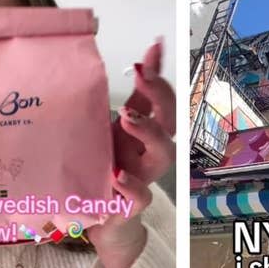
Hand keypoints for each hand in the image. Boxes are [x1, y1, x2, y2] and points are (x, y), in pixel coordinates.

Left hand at [87, 40, 174, 267]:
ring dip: (150, 133)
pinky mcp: (130, 205)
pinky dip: (132, 187)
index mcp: (138, 134)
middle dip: (161, 97)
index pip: (157, 100)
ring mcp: (142, 177)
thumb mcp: (103, 135)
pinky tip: (117, 177)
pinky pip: (141, 197)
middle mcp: (145, 153)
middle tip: (142, 79)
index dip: (159, 73)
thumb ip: (108, 107)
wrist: (99, 220)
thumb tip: (119, 67)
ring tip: (128, 118)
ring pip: (163, 156)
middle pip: (169, 122)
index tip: (154, 47)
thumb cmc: (101, 172)